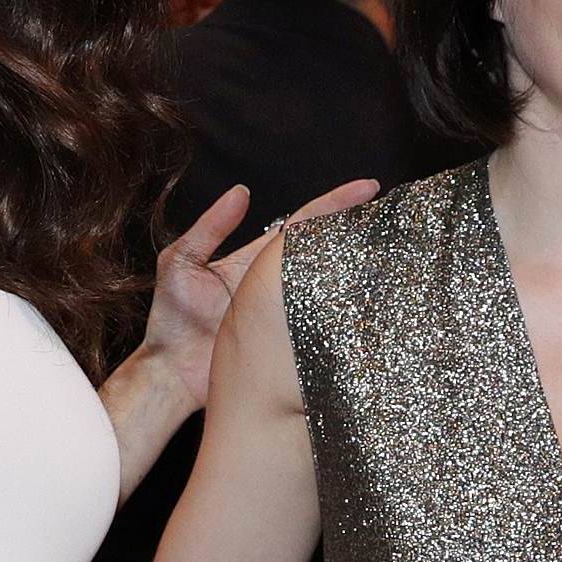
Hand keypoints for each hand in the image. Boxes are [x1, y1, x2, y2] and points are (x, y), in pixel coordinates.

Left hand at [139, 177, 379, 409]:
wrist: (170, 373)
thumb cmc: (171, 320)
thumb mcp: (182, 263)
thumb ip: (210, 229)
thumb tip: (242, 192)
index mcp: (256, 261)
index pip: (301, 225)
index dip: (333, 204)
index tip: (367, 188)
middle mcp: (277, 284)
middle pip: (323, 250)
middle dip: (356, 229)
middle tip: (390, 212)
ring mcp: (286, 313)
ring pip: (328, 285)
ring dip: (358, 267)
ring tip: (391, 246)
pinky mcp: (290, 341)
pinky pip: (322, 322)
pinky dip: (345, 310)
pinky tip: (369, 300)